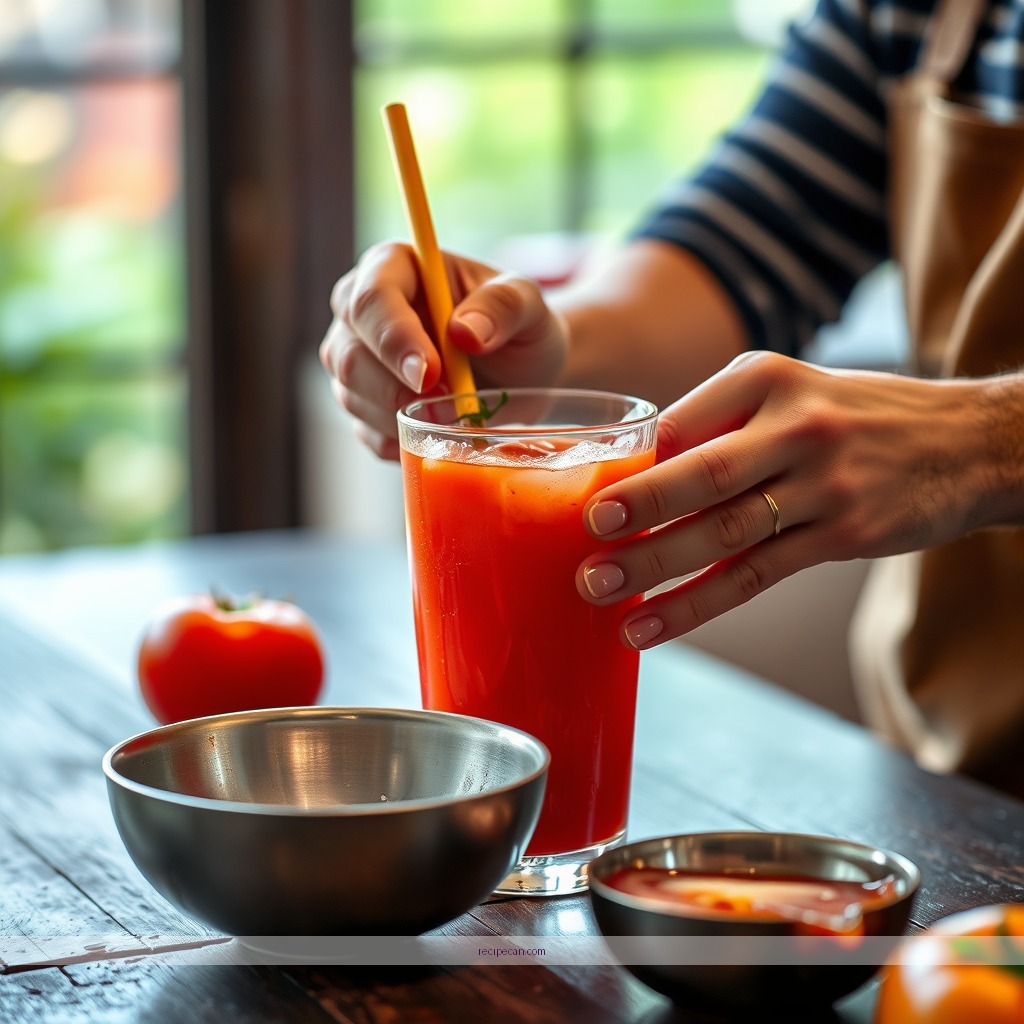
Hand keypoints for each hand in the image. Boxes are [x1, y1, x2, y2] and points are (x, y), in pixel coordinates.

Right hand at [319, 241, 567, 459]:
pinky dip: (405, 441)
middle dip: (397, 389)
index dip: (393, 338)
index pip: (371, 298)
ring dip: (405, 417)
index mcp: (395, 268)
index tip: (430, 374)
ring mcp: (357, 359)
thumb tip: (464, 330)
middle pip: (347, 354)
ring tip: (456, 415)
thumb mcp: (529, 306)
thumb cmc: (520, 328)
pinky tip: (439, 431)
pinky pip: (366, 431)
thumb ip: (504, 305)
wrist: (522, 372)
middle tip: (452, 406)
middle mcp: (363, 312)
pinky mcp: (364, 403)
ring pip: (351, 396)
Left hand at [575, 351, 1014, 648]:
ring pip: (724, 533)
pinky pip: (754, 576)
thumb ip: (719, 424)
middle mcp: (794, 425)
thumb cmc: (852, 417)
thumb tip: (634, 473)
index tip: (573, 494)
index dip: (626, 464)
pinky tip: (652, 627)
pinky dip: (696, 606)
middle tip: (583, 537)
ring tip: (599, 592)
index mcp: (765, 377)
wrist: (964, 441)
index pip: (678, 423)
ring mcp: (823, 483)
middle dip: (636, 510)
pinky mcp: (842, 534)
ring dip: (655, 568)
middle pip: (700, 474)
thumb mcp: (788, 392)